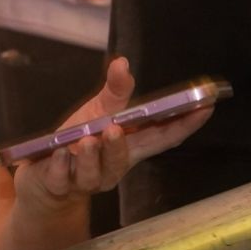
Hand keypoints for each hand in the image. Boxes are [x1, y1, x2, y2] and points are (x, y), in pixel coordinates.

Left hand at [16, 58, 211, 206]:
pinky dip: (60, 167)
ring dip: (89, 157)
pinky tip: (58, 154)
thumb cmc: (80, 140)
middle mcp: (114, 166)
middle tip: (114, 129)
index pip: (163, 137)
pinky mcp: (60, 186)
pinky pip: (61, 179)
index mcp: (130, 146)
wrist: (45, 176)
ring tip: (84, 141)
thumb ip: (115, 90)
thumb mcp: (98, 110)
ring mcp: (87, 179)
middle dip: (119, 147)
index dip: (186, 124)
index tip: (205, 106)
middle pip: (124, 159)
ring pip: (93, 173)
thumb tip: (123, 62)